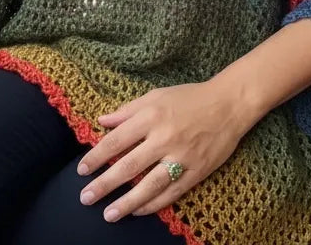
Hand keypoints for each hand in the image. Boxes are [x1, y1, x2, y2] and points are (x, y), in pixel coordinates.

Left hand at [76, 82, 250, 222]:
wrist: (228, 104)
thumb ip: (128, 110)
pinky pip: (170, 193)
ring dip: (127, 202)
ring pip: (148, 185)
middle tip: (85, 198)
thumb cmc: (189, 97)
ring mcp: (181, 157)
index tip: (81, 170)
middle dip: (104, 184)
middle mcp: (164, 138)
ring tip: (108, 214)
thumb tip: (102, 120)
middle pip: (128, 166)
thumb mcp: (156, 96)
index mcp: (151, 116)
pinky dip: (153, 204)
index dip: (96, 157)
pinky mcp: (196, 172)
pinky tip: (137, 211)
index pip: (116, 140)